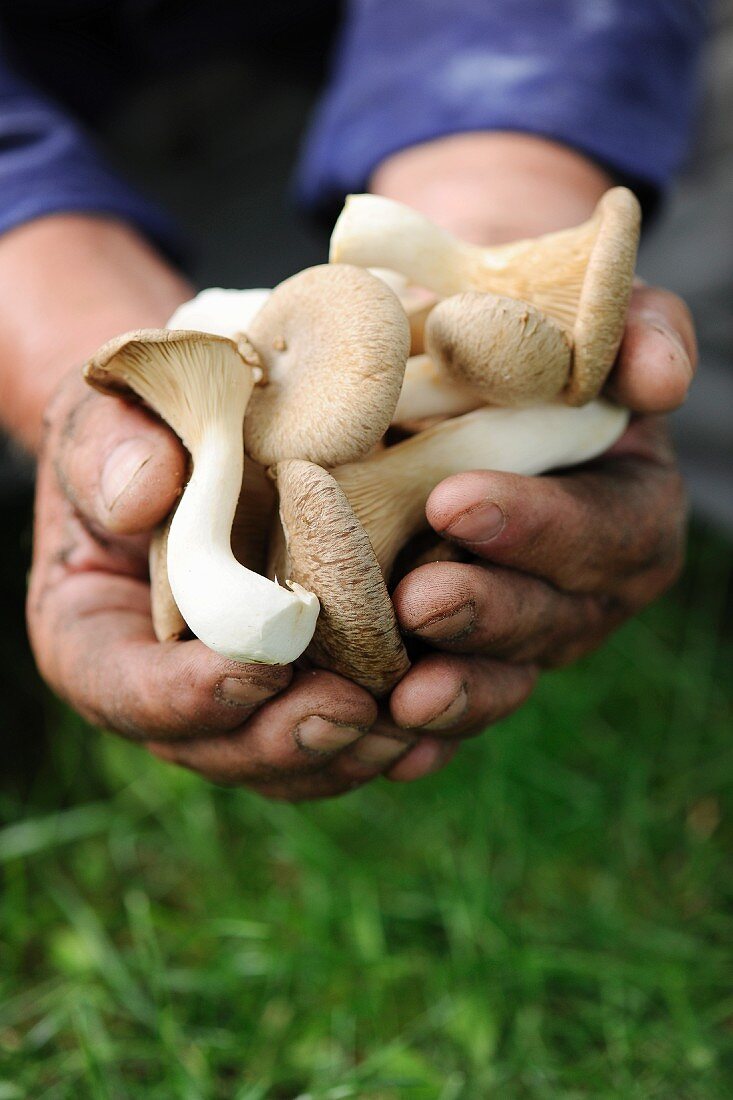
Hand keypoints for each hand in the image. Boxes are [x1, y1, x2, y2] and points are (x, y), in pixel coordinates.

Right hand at [26, 372, 457, 799]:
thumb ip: (108, 455)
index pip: (124, 691)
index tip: (252, 670)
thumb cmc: (142, 430)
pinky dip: (390, 738)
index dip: (184, 695)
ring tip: (407, 723)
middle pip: (217, 748)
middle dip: (284, 737)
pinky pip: (343, 740)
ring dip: (349, 751)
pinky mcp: (304, 695)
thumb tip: (145, 493)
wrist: (201, 442)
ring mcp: (239, 707)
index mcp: (95, 641)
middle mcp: (168, 693)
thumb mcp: (105, 425)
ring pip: (290, 762)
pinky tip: (434, 721)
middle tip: (347, 709)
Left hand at [379, 285, 694, 750]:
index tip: (453, 503)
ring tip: (404, 697)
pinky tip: (394, 749)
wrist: (471, 385)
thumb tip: (659, 378)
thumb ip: (644, 334)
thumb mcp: (601, 321)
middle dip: (488, 613)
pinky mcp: (471, 659)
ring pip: (505, 676)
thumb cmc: (539, 349)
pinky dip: (429, 736)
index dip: (537, 525)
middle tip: (418, 602)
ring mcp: (529, 633)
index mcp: (629, 513)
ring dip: (460, 689)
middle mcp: (587, 587)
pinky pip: (457, 703)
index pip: (601, 530)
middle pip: (552, 617)